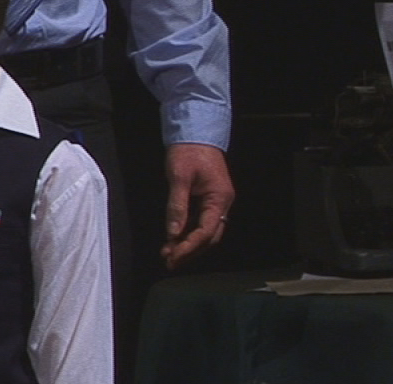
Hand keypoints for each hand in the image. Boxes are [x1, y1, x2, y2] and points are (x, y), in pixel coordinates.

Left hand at [160, 143, 233, 268]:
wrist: (196, 131)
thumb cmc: (188, 151)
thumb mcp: (179, 178)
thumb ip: (177, 206)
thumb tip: (173, 233)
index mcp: (219, 198)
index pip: (206, 231)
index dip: (189, 246)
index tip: (173, 256)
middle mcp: (222, 203)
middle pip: (209, 236)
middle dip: (190, 251)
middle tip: (170, 261)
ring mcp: (216, 201)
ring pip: (206, 231)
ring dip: (189, 244)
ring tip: (169, 254)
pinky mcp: (208, 198)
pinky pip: (201, 221)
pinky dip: (189, 232)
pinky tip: (175, 239)